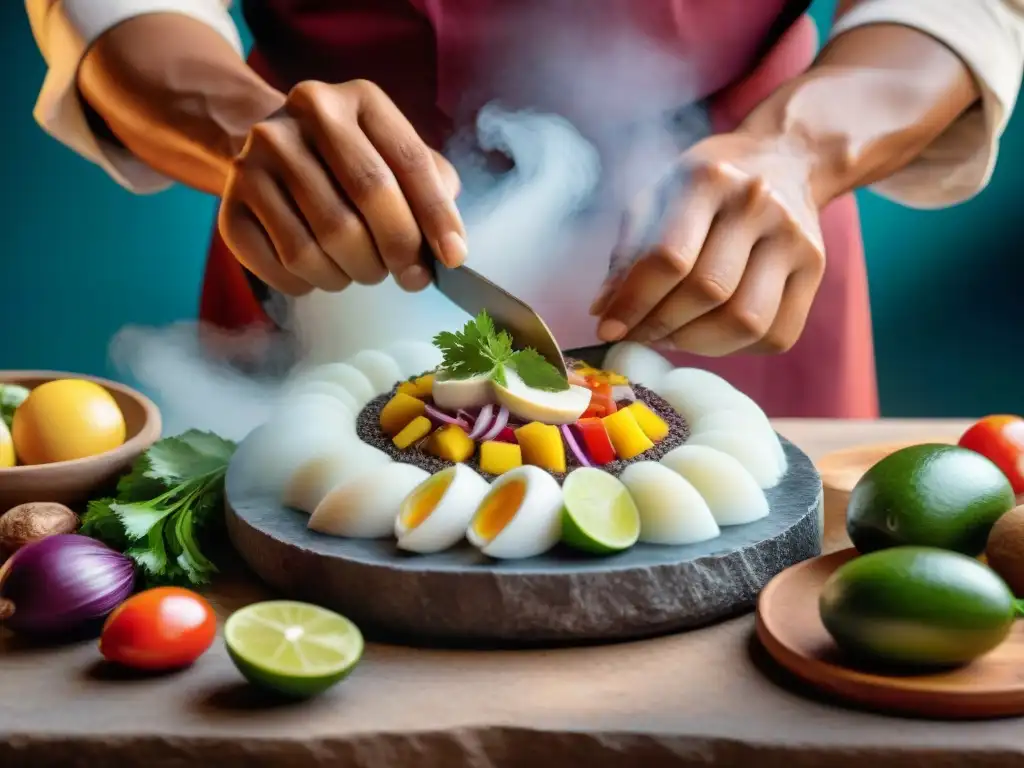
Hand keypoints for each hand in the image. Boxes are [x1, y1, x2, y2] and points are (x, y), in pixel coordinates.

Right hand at [218, 80, 465, 295]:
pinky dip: (310, 284)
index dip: (436, 216)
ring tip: (361, 269)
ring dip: (353, 273)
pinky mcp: (231, 205)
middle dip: (397, 250)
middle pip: (366, 198)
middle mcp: (303, 116)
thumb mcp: (396, 155)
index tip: (453, 258)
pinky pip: (281, 265)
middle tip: (407, 275)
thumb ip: (432, 189)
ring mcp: (258, 158)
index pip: (409, 160)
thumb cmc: (352, 162)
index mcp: (358, 99)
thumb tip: (448, 247)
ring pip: (320, 243)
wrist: (272, 151)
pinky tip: (319, 272)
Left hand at [590, 132, 825, 355]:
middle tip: (639, 334)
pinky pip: (775, 335)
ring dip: (698, 343)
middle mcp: (758, 205)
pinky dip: (736, 348)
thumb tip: (604, 312)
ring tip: (673, 335)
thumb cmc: (705, 186)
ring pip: (745, 321)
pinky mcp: (815, 270)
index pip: (668, 258)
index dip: (633, 303)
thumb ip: (627, 253)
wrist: (783, 160)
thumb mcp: (656, 197)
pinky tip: (711, 332)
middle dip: (662, 325)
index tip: (609, 329)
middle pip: (708, 291)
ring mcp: (794, 238)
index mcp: (708, 179)